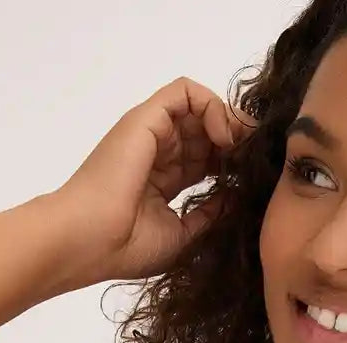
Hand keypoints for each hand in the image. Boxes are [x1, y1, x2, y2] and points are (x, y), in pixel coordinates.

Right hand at [51, 77, 255, 282]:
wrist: (89, 242)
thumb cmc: (127, 247)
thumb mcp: (182, 235)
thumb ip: (209, 214)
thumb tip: (236, 197)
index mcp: (161, 180)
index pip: (204, 158)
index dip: (231, 162)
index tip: (251, 179)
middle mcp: (156, 152)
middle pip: (205, 130)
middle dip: (237, 140)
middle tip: (256, 159)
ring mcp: (150, 133)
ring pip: (199, 108)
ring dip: (229, 122)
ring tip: (241, 149)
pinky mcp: (147, 119)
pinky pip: (185, 92)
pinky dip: (212, 106)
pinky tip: (223, 137)